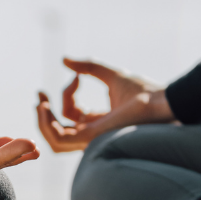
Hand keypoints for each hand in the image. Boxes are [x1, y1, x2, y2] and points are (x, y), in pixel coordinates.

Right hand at [35, 58, 175, 152]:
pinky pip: (59, 139)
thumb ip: (88, 67)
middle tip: (40, 94)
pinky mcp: (90, 138)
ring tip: (41, 101)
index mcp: (99, 122)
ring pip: (55, 140)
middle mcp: (94, 133)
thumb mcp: (110, 74)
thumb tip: (64, 60)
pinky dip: (47, 124)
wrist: (160, 102)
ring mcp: (91, 139)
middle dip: (45, 112)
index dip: (66, 93)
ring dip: (42, 121)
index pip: (71, 114)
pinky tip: (47, 105)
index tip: (77, 76)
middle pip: (59, 130)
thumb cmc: (144, 91)